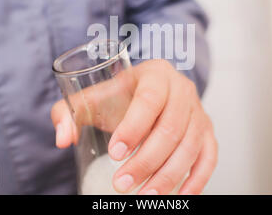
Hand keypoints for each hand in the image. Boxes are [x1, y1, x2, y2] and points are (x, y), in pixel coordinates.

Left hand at [51, 59, 217, 194]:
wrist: (151, 93)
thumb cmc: (120, 97)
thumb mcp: (93, 97)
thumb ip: (68, 112)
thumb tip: (63, 138)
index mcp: (156, 74)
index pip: (149, 99)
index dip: (134, 127)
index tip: (115, 153)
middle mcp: (183, 89)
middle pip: (170, 128)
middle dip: (146, 161)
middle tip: (122, 183)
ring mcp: (199, 111)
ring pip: (190, 146)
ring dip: (168, 176)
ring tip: (144, 196)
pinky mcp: (208, 132)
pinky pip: (209, 157)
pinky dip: (197, 180)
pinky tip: (179, 198)